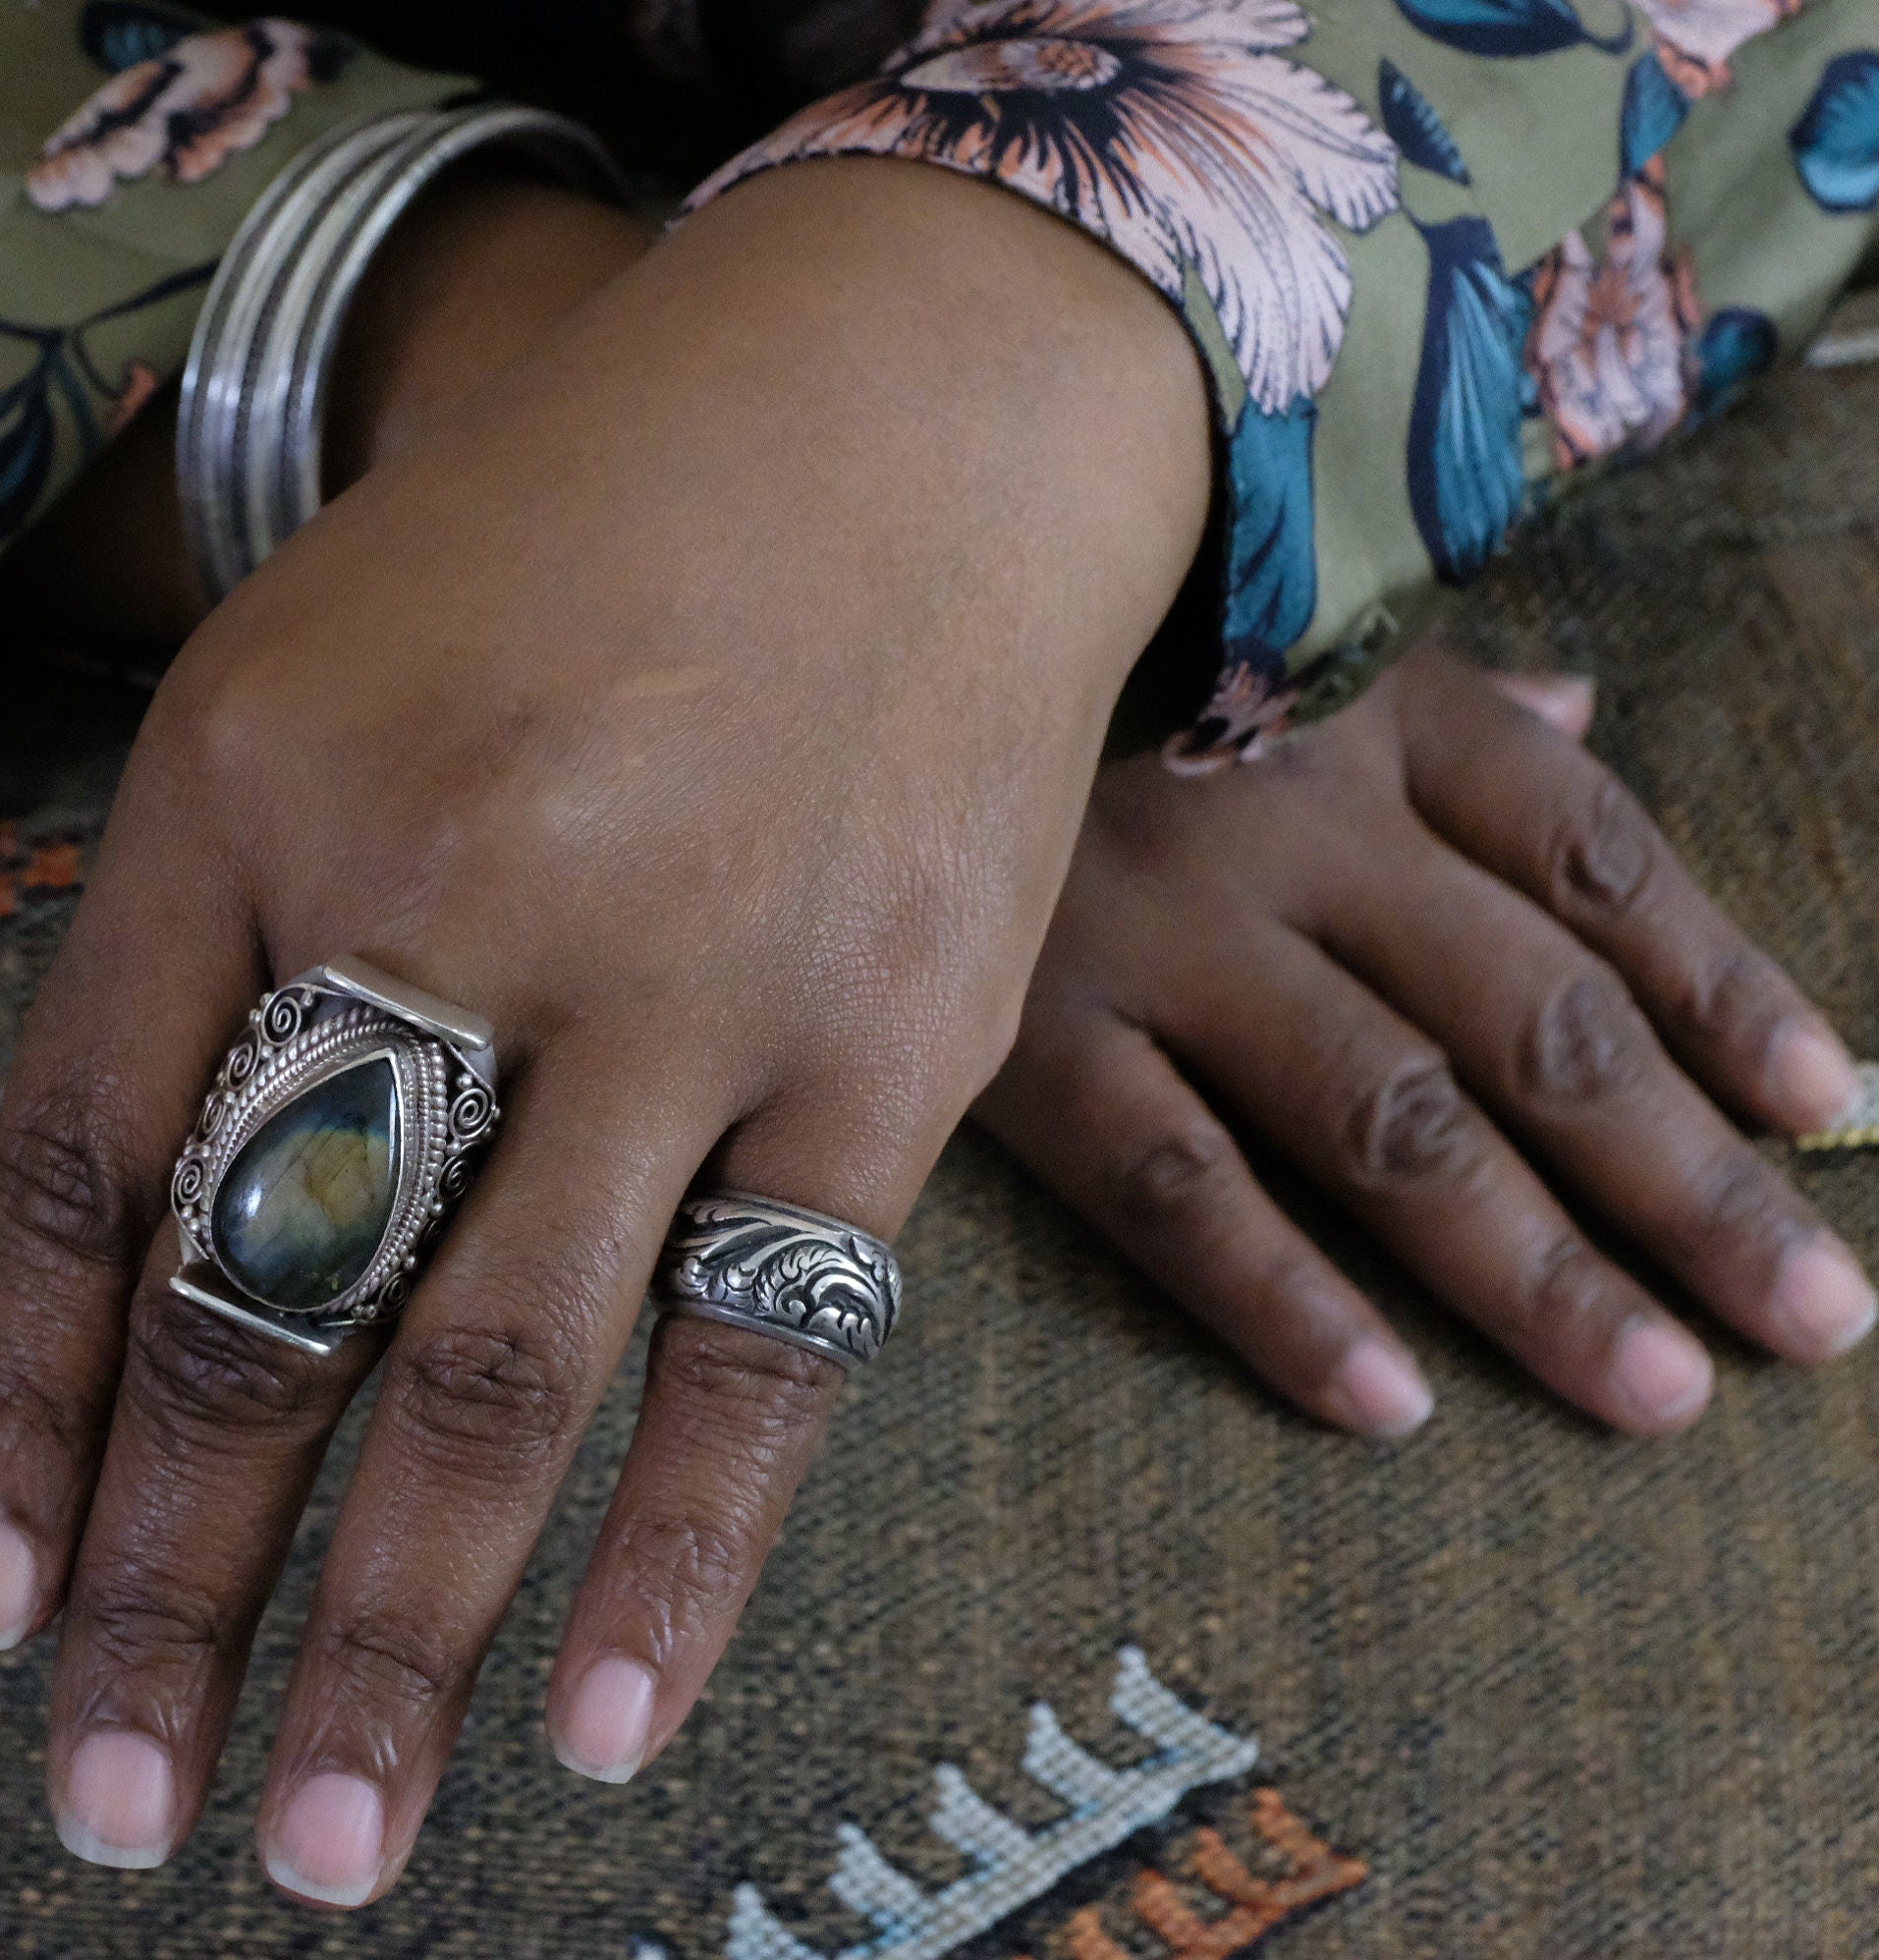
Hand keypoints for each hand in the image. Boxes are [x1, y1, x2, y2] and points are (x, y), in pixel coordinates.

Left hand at [0, 159, 1208, 1902]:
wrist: (893, 405)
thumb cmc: (550, 573)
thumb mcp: (278, 709)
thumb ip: (132, 987)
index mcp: (246, 788)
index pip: (91, 1163)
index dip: (17, 1415)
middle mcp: (445, 879)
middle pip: (271, 1293)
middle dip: (174, 1578)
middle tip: (106, 1811)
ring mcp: (679, 966)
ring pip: (499, 1362)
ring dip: (395, 1631)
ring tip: (320, 1844)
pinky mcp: (888, 1038)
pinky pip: (766, 1343)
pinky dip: (682, 1555)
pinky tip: (597, 1729)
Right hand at [975, 648, 1869, 1437]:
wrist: (824, 637)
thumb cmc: (1070, 646)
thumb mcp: (1258, 628)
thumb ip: (1426, 693)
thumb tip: (1580, 714)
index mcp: (1367, 709)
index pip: (1590, 855)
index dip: (1719, 985)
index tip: (1822, 1108)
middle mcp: (1291, 818)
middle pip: (1528, 1016)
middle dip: (1683, 1177)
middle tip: (1808, 1316)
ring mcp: (1156, 930)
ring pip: (1385, 1119)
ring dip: (1533, 1266)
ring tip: (1654, 1390)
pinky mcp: (1019, 1029)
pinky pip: (1174, 1181)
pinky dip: (1284, 1298)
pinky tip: (1392, 1405)